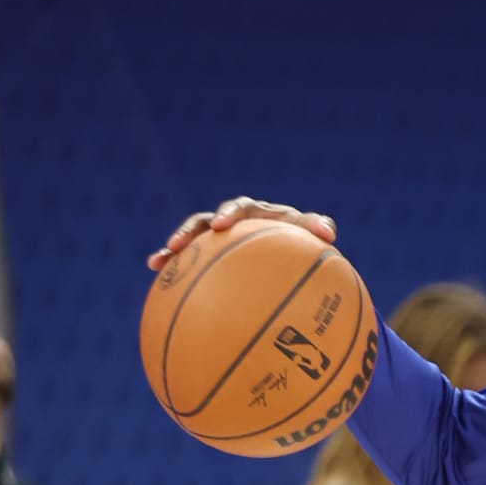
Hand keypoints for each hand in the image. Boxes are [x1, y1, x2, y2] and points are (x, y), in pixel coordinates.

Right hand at [147, 197, 336, 272]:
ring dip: (175, 247)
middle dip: (193, 230)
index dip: (229, 214)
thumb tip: (328, 232)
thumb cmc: (302, 244)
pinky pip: (188, 264)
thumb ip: (318, 228)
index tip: (222, 225)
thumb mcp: (311, 237)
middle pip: (206, 221)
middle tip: (180, 244)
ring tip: (160, 260)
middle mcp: (231, 223)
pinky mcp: (209, 257)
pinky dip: (172, 270)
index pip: (239, 209)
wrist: (291, 255)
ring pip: (192, 240)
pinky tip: (156, 275)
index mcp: (254, 214)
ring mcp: (217, 240)